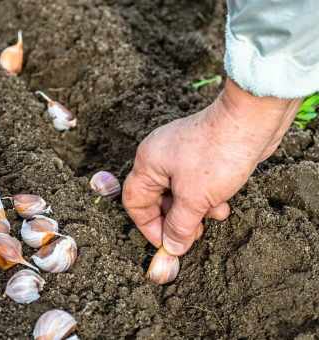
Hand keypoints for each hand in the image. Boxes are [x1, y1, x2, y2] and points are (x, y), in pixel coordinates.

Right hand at [122, 79, 301, 255]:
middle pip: (158, 199)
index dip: (148, 226)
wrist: (251, 121)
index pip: (135, 202)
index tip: (167, 242)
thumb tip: (171, 247)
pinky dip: (207, 197)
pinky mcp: (200, 154)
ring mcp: (180, 153)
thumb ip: (179, 227)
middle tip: (193, 234)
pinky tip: (223, 202)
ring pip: (179, 193)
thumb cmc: (217, 154)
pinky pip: (195, 183)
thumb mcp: (195, 199)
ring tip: (215, 214)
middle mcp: (159, 157)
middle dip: (177, 219)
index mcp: (147, 163)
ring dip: (196, 210)